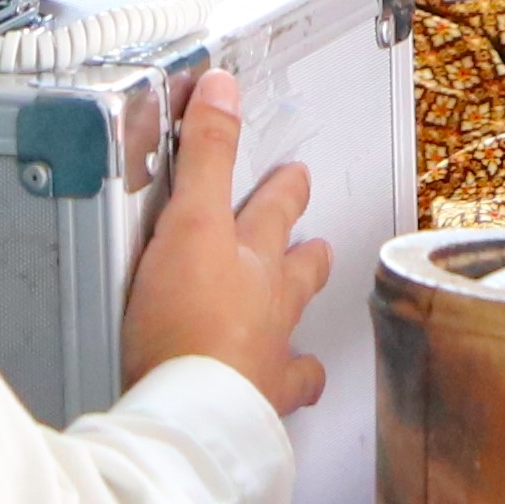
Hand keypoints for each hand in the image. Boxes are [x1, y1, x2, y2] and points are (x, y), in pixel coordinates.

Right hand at [120, 69, 331, 419]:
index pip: (274, 211)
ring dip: (297, 338)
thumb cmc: (187, 326)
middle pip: (297, 275)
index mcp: (255, 262)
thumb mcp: (189, 221)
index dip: (284, 190)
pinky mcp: (251, 412)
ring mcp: (267, 365)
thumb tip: (222, 88)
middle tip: (317, 248)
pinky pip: (274, 410)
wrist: (192, 413)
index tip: (295, 175)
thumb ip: (205, 154)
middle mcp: (271, 311)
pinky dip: (276, 408)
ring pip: (294, 344)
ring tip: (305, 346)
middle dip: (306, 257)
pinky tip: (272, 415)